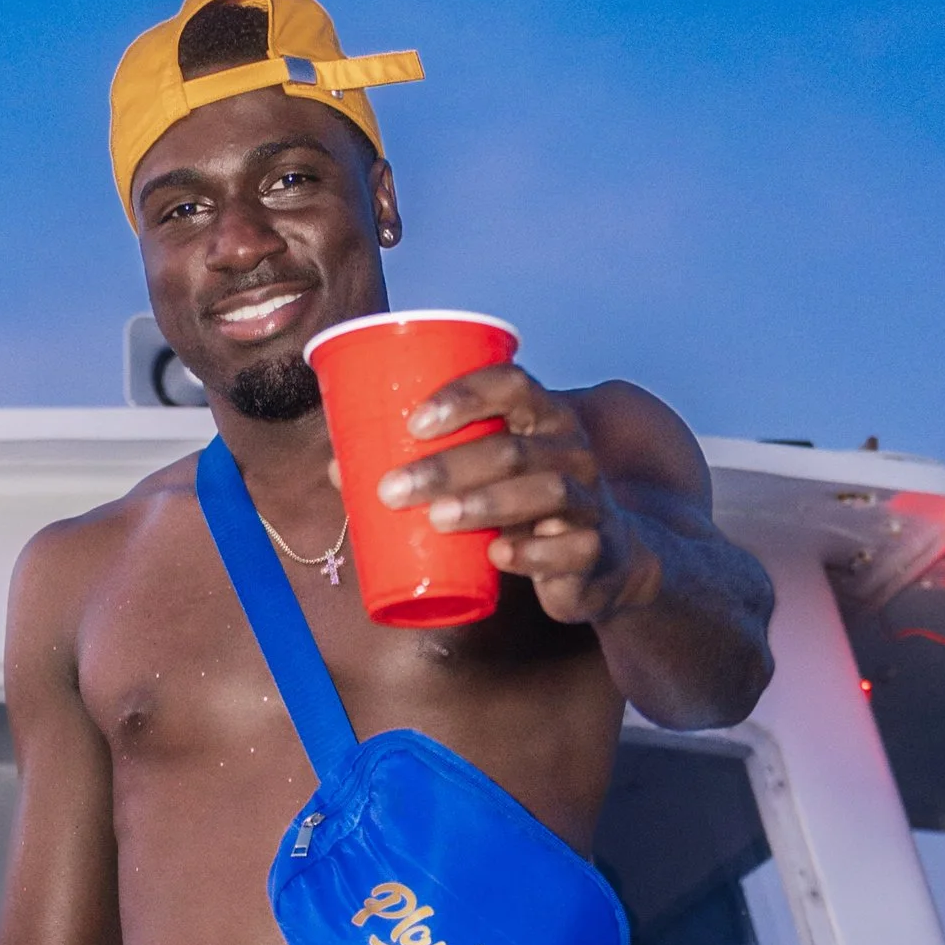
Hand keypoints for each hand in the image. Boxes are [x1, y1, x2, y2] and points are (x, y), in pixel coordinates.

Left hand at [368, 365, 641, 625]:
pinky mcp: (595, 550)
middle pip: (511, 447)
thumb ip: (426, 467)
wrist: (604, 560)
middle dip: (447, 466)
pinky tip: (498, 557)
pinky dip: (533, 552)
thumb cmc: (528, 507)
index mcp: (542, 419)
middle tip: (392, 489)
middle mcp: (571, 451)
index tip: (414, 422)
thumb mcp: (484, 478)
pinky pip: (570, 548)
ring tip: (436, 519)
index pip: (512, 385)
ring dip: (485, 504)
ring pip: (545, 491)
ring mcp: (589, 500)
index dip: (464, 395)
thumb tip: (340, 468)